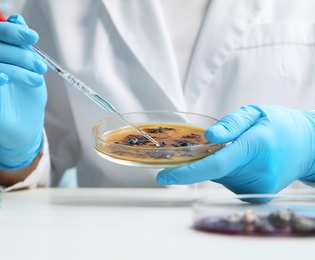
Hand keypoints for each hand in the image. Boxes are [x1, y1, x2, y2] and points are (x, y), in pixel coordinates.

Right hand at [0, 14, 46, 169]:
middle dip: (19, 54)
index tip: (34, 38)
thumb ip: (23, 46)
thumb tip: (16, 18)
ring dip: (16, 70)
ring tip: (36, 81)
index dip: (10, 31)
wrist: (27, 127)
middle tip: (40, 66)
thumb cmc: (28, 98)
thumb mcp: (31, 69)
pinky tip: (4, 80)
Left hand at [156, 105, 314, 193]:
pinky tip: (246, 162)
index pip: (214, 165)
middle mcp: (258, 173)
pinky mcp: (257, 196)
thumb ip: (231, 124)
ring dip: (220, 164)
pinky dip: (229, 172)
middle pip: (213, 171)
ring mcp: (258, 188)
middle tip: (220, 143)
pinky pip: (230, 183)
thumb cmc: (280, 125)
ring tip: (243, 151)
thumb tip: (209, 138)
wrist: (308, 146)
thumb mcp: (256, 113)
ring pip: (220, 177)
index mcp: (256, 147)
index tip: (164, 176)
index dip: (186, 173)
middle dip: (205, 158)